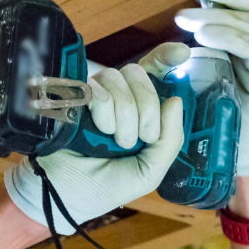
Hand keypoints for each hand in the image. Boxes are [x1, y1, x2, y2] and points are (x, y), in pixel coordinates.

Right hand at [4, 43, 189, 233]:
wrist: (67, 196)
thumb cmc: (106, 186)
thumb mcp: (150, 170)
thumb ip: (170, 139)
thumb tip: (175, 100)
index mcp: (140, 111)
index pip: (155, 74)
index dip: (166, 57)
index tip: (181, 53)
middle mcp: (119, 97)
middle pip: (141, 75)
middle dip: (147, 108)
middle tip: (139, 138)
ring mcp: (95, 95)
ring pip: (119, 79)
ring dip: (124, 115)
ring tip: (114, 139)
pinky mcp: (74, 97)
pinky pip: (98, 89)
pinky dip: (105, 112)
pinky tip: (99, 131)